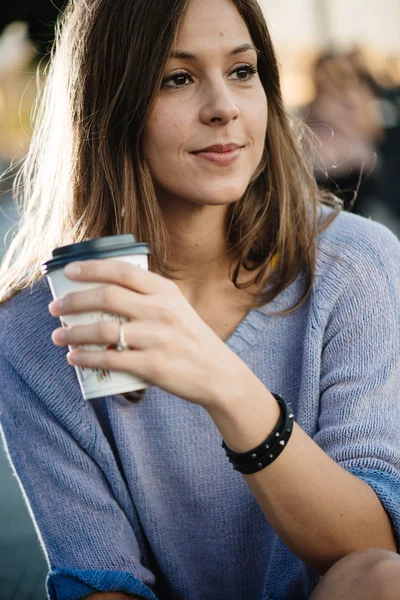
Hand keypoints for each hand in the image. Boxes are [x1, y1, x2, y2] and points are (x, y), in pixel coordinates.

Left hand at [48, 258, 249, 408]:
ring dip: (73, 333)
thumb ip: (148, 296)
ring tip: (58, 336)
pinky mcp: (152, 365)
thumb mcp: (177, 307)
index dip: (91, 268)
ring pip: (102, 330)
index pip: (122, 271)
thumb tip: (105, 291)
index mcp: (165, 291)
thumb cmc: (191, 338)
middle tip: (55, 307)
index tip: (69, 271)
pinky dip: (86, 358)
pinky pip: (110, 359)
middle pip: (106, 297)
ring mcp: (156, 338)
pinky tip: (74, 358)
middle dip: (73, 300)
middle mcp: (160, 310)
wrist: (217, 373)